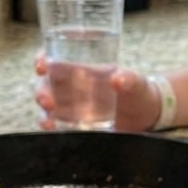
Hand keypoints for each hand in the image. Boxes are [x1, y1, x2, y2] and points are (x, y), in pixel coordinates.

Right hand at [34, 52, 161, 130]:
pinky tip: (52, 129)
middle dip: (42, 91)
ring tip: (48, 122)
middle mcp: (72, 85)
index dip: (42, 59)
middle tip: (46, 101)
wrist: (146, 115)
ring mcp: (72, 104)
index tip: (41, 65)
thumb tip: (118, 78)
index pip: (55, 58)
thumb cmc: (138, 90)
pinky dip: (52, 126)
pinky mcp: (76, 122)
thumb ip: (129, 79)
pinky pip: (58, 123)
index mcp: (82, 68)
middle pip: (47, 84)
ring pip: (49, 105)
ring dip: (45, 112)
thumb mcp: (136, 82)